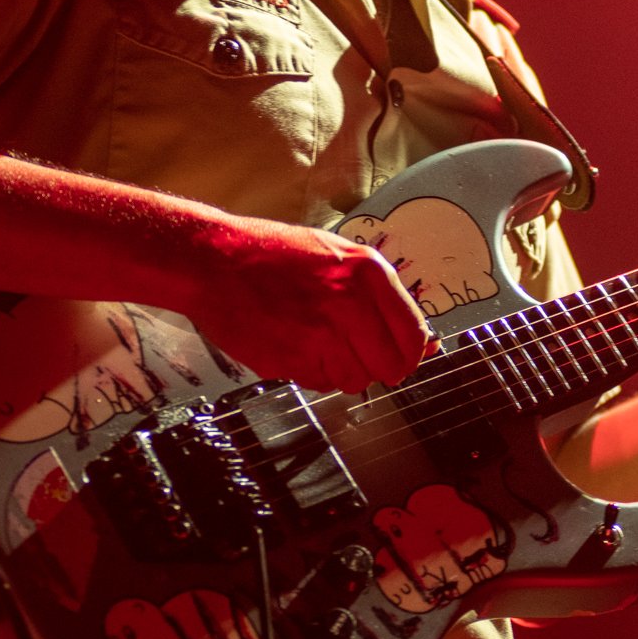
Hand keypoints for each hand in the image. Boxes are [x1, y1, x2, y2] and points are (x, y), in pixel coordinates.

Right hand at [186, 211, 432, 394]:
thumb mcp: (337, 256)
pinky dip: (312, 373)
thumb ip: (380, 297)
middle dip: (376, 368)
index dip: (409, 353)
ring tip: (317, 343)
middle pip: (391, 366)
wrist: (213, 260)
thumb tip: (424, 341)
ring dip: (341, 371)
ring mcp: (322, 333)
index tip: (398, 357)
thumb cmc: (272, 255)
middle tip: (354, 354)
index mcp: (368, 272)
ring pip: (356, 381)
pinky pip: (321, 383)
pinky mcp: (294, 358)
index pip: (414, 334)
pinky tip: (295, 344)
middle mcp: (350, 303)